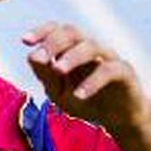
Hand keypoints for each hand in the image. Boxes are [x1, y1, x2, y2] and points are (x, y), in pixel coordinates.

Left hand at [22, 22, 150, 133]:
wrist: (118, 119)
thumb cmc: (85, 101)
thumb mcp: (59, 93)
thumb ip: (46, 76)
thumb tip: (32, 56)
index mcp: (72, 49)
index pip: (57, 30)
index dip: (41, 31)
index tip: (24, 41)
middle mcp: (90, 48)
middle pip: (73, 32)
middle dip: (53, 42)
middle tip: (40, 58)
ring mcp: (109, 58)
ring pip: (91, 46)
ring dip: (72, 56)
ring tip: (58, 69)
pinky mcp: (125, 72)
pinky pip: (110, 71)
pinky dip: (92, 82)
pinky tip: (79, 95)